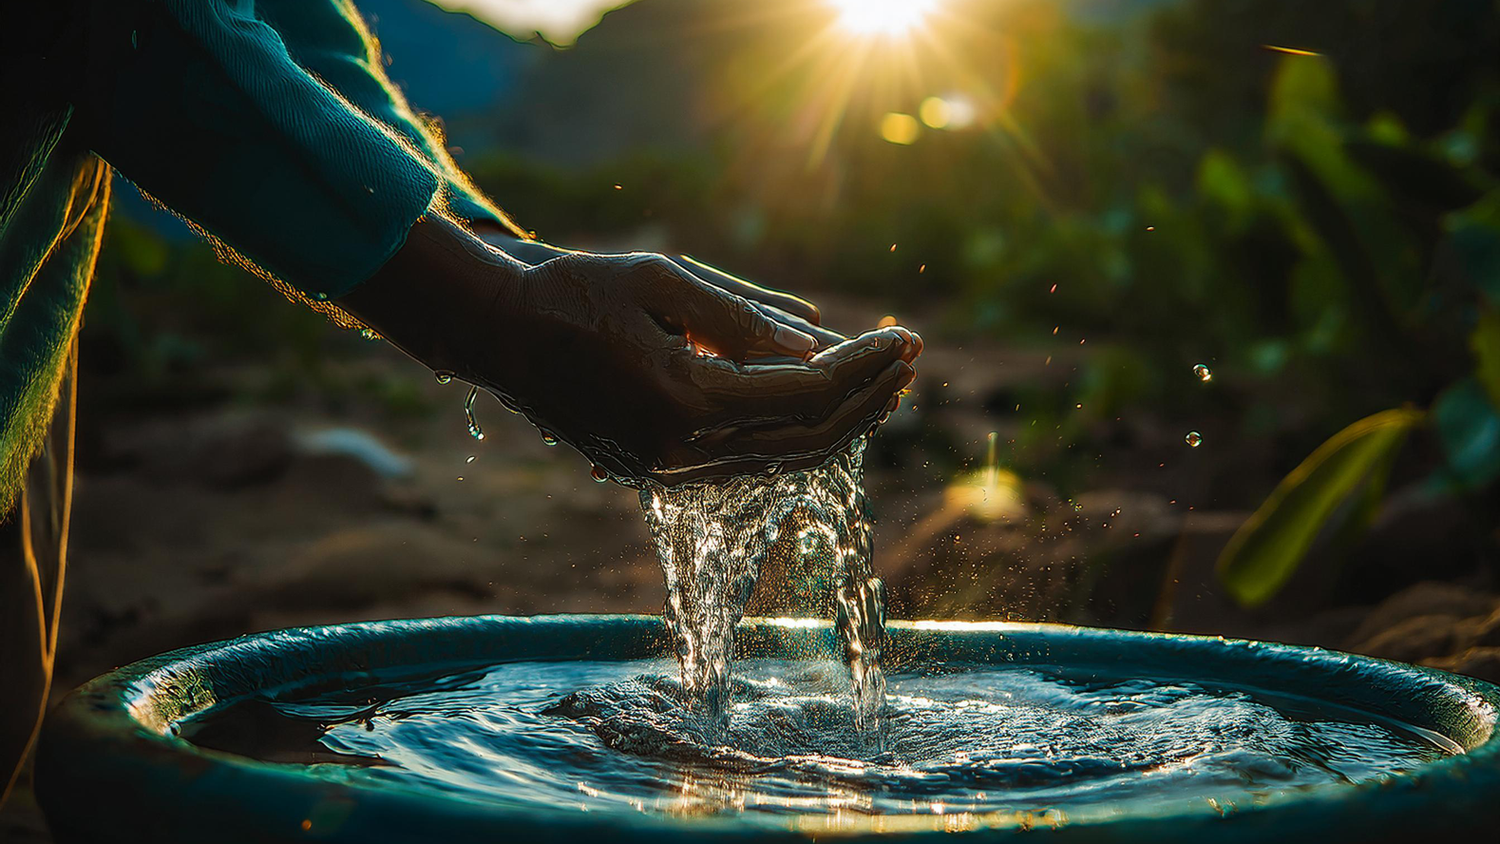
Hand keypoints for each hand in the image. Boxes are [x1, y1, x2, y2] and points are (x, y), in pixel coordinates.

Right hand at [342, 217, 919, 485]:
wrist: (498, 333)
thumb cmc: (575, 292)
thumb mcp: (663, 281)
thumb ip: (744, 317)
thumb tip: (820, 346)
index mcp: (683, 402)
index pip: (805, 397)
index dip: (865, 369)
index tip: (908, 336)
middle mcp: (680, 451)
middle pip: (804, 441)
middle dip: (867, 401)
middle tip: (911, 362)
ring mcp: (666, 469)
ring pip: (779, 461)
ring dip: (838, 425)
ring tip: (883, 386)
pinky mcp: (656, 469)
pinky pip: (745, 463)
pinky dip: (793, 437)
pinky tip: (822, 409)